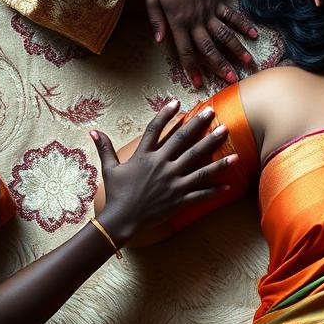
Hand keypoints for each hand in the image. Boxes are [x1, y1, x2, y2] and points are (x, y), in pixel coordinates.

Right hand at [91, 101, 236, 245]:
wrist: (122, 220)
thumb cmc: (116, 194)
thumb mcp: (109, 169)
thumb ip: (105, 148)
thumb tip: (93, 130)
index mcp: (144, 156)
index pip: (156, 129)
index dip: (166, 114)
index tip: (177, 102)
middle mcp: (161, 166)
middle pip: (184, 141)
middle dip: (199, 125)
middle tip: (213, 112)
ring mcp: (173, 182)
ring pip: (199, 165)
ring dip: (217, 153)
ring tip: (230, 142)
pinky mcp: (180, 199)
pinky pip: (201, 194)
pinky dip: (215, 190)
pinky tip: (230, 185)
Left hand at [146, 0, 257, 87]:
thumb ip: (156, 21)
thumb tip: (159, 41)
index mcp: (178, 22)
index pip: (186, 51)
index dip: (191, 68)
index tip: (198, 83)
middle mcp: (196, 21)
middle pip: (210, 48)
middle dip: (220, 66)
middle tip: (232, 80)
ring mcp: (209, 12)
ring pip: (225, 35)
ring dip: (237, 50)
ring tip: (248, 64)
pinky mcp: (217, 2)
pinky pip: (232, 16)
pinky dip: (243, 25)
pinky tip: (254, 35)